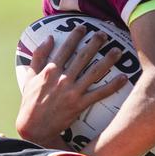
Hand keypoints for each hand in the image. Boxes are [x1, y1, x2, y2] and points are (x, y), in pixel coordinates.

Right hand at [16, 26, 127, 147]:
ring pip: (94, 73)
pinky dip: (112, 86)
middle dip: (95, 43)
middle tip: (104, 34)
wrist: (34, 128)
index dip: (75, 36)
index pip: (65, 49)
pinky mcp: (79, 105)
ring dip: (107, 61)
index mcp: (50, 71)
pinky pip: (99, 93)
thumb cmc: (31, 102)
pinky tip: (124, 78)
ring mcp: (72, 92)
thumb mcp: (30, 77)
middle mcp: (62, 79)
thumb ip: (38, 56)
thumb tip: (49, 38)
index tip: (83, 27)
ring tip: (118, 51)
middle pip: (82, 57)